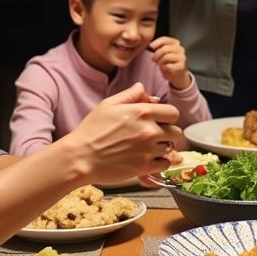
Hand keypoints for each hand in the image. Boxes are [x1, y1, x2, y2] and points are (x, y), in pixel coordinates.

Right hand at [66, 82, 181, 183]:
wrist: (81, 157)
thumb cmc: (92, 130)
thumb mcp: (108, 104)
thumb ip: (130, 95)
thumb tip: (142, 88)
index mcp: (143, 112)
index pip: (173, 113)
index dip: (167, 116)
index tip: (160, 120)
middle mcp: (149, 131)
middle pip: (176, 132)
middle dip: (167, 132)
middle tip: (154, 134)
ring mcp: (148, 150)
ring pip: (171, 148)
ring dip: (162, 148)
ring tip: (148, 147)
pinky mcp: (144, 167)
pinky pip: (164, 164)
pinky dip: (159, 162)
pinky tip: (147, 159)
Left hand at [149, 35, 189, 88]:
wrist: (177, 74)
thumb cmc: (168, 62)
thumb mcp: (163, 53)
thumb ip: (159, 48)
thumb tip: (151, 46)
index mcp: (175, 43)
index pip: (166, 39)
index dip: (157, 42)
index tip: (151, 46)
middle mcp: (180, 49)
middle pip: (165, 48)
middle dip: (157, 54)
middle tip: (154, 59)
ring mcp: (182, 57)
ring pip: (166, 57)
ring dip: (160, 62)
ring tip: (160, 65)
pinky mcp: (181, 66)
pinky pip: (168, 66)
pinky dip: (164, 68)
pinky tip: (164, 68)